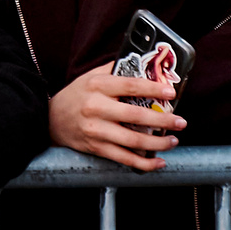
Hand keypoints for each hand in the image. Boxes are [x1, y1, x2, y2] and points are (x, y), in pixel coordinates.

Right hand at [48, 65, 186, 170]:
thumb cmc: (75, 96)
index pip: (130, 85)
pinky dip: (144, 163)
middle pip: (135, 116)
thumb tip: (145, 65)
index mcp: (97, 86)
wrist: (50, 120)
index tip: (171, 92)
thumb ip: (114, 70)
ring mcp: (95, 130)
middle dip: (163, 120)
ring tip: (173, 140)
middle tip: (180, 122)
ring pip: (132, 141)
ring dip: (158, 143)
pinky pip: (124, 158)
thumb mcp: (90, 77)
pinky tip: (158, 161)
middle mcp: (96, 108)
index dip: (153, 88)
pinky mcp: (96, 147)